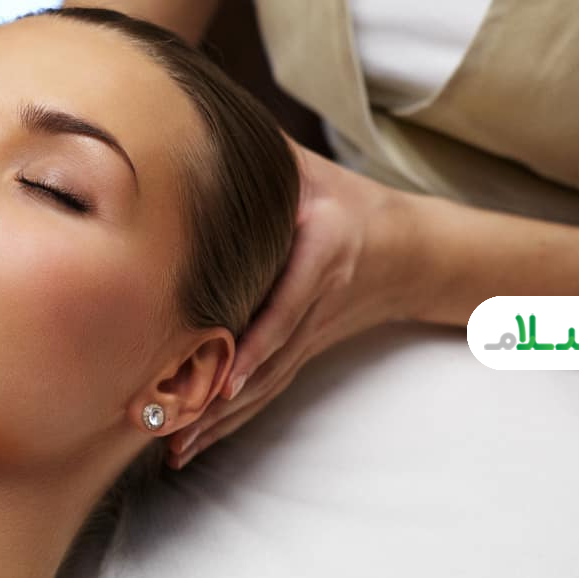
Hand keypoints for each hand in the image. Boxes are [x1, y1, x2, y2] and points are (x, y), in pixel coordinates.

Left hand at [168, 140, 415, 467]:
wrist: (408, 249)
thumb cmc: (346, 201)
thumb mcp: (310, 171)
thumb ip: (261, 157)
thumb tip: (193, 129)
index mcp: (322, 254)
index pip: (288, 305)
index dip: (258, 344)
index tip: (227, 377)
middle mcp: (314, 304)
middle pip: (266, 361)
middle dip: (218, 398)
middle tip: (170, 424)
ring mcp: (308, 336)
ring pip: (262, 385)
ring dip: (218, 421)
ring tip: (174, 448)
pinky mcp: (299, 353)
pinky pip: (263, 391)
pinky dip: (228, 420)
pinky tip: (193, 445)